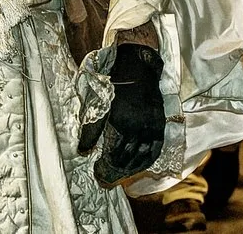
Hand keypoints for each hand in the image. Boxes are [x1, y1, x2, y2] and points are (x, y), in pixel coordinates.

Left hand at [77, 42, 164, 186]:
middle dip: (117, 170)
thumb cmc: (114, 84)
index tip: (98, 171)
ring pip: (143, 156)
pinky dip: (149, 159)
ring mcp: (151, 125)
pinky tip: (142, 164)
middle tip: (108, 176)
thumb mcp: (99, 105)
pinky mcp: (159, 122)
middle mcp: (138, 126)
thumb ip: (91, 129)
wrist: (137, 66)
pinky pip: (156, 147)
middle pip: (128, 157)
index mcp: (122, 122)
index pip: (114, 153)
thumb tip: (83, 150)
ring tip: (123, 173)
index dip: (106, 166)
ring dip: (133, 168)